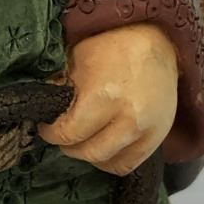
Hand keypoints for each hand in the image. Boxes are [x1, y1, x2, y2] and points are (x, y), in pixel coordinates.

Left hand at [39, 22, 178, 175]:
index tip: (46, 127)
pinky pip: (130, 164)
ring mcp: (148, 130)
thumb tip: (43, 108)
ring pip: (109, 163)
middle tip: (63, 134)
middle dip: (69, 146)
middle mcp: (129, 119)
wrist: (157, 40)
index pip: (69, 134)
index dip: (51, 134)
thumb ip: (59, 87)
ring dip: (91, 156)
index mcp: (104, 97)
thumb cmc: (113, 45)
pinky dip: (112, 160)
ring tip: (83, 140)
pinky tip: (103, 146)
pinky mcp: (159, 136)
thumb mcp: (77, 58)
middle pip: (89, 152)